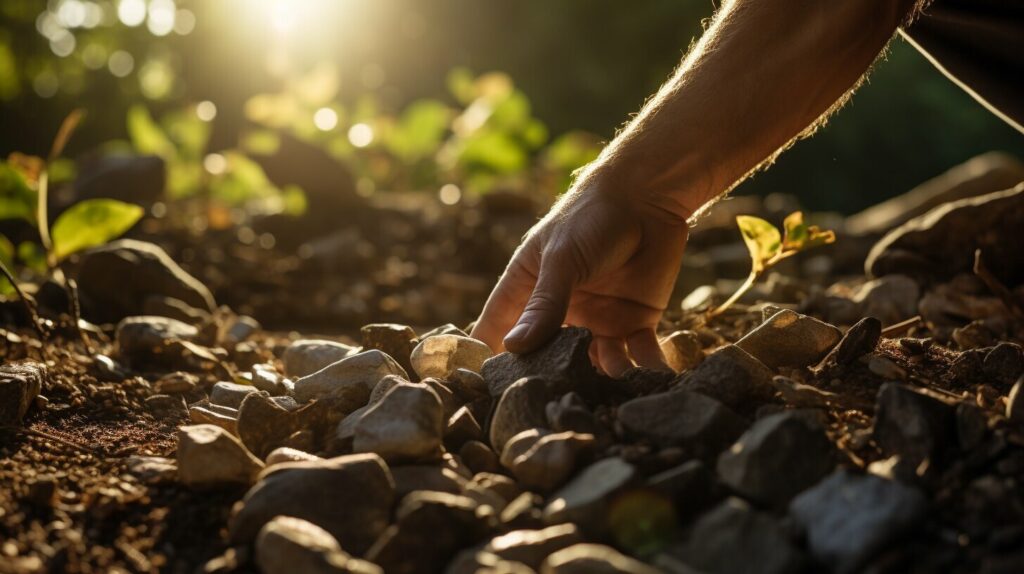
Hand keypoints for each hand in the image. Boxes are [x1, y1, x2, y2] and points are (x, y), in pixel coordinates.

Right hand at [470, 184, 688, 375]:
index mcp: (527, 290)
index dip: (490, 359)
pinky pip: (638, 355)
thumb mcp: (562, 260)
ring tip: (616, 384)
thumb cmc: (591, 218)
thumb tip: (514, 348)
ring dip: (607, 377)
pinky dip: (646, 367)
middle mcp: (560, 312)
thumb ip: (544, 305)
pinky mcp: (635, 323)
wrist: (648, 197)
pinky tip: (652, 375)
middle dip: (553, 379)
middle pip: (547, 357)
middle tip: (557, 400)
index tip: (484, 390)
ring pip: (596, 365)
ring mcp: (597, 322)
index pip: (498, 330)